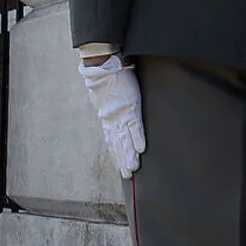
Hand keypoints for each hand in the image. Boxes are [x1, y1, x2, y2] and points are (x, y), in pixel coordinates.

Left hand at [78, 57, 144, 179]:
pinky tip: (141, 151)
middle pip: (119, 145)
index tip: (119, 166)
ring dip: (129, 156)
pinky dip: (138, 139)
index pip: (112, 140)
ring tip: (133, 169)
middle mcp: (113, 121)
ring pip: (126, 140)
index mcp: (107, 118)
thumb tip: (110, 112)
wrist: (104, 70)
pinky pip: (135, 127)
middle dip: (123, 160)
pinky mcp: (130, 108)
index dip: (116, 154)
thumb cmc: (107, 80)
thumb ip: (109, 108)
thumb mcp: (106, 97)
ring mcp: (122, 116)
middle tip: (127, 176)